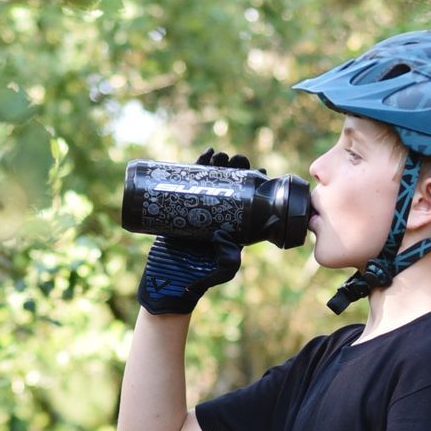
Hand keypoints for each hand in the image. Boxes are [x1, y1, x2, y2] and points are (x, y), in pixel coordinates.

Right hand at [137, 149, 250, 314]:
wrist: (172, 277)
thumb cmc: (202, 276)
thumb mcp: (224, 269)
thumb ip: (229, 259)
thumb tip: (223, 236)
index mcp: (237, 222)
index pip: (251, 196)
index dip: (256, 180)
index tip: (258, 171)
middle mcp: (221, 210)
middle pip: (233, 180)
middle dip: (236, 165)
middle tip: (235, 160)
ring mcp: (201, 204)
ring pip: (213, 176)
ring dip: (219, 161)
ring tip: (220, 156)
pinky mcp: (181, 201)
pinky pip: (191, 178)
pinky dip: (199, 163)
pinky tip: (206, 154)